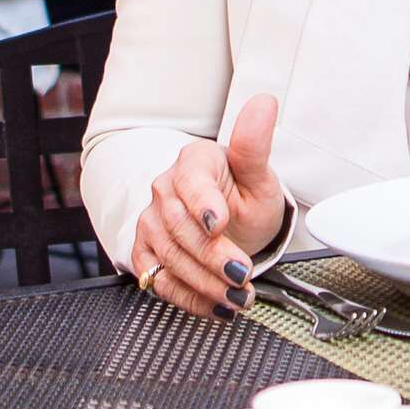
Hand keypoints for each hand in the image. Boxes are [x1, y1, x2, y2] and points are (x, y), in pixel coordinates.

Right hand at [127, 96, 289, 319]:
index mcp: (193, 162)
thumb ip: (255, 146)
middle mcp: (165, 189)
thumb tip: (264, 102)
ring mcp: (151, 222)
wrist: (232, 224)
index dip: (204, 204)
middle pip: (181, 228)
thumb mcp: (260, 176)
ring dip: (205, 284)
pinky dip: (188, 298)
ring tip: (238, 298)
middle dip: (213, 258)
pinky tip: (216, 306)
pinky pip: (159, 280)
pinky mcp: (145, 251)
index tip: (220, 223)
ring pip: (169, 258)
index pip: (191, 183)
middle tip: (243, 276)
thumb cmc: (246, 196)